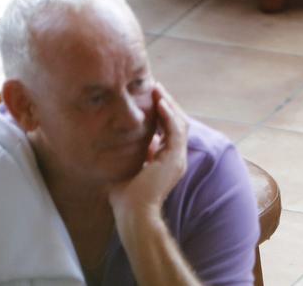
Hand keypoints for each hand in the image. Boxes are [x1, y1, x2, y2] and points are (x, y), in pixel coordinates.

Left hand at [109, 85, 189, 227]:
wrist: (133, 214)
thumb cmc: (125, 197)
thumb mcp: (128, 167)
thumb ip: (131, 154)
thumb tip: (123, 140)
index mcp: (167, 160)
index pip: (169, 129)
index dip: (162, 113)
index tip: (150, 98)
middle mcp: (176, 158)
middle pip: (178, 122)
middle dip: (167, 104)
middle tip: (156, 87)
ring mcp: (177, 158)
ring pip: (180, 122)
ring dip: (169, 105)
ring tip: (158, 90)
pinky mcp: (175, 159)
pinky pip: (176, 130)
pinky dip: (169, 115)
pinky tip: (160, 104)